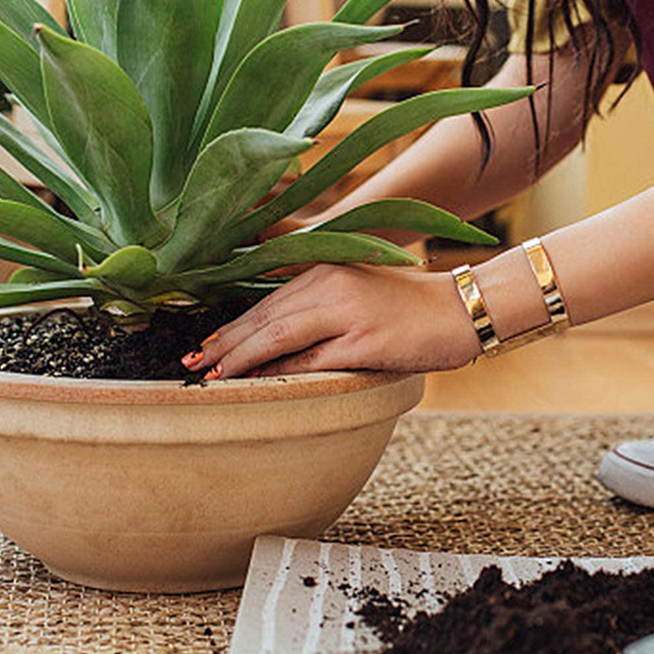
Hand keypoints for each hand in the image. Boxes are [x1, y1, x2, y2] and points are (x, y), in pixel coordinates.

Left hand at [184, 264, 481, 378]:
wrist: (460, 309)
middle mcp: (330, 285)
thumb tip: (274, 342)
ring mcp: (346, 312)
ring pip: (279, 337)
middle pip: (264, 317)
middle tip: (193, 365)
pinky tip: (259, 384)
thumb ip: (318, 305)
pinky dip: (281, 374)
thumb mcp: (356, 290)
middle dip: (225, 343)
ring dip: (241, 359)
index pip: (267, 301)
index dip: (232, 325)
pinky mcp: (364, 341)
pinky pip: (311, 361)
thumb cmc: (407, 306)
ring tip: (214, 377)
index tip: (206, 345)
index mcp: (325, 269)